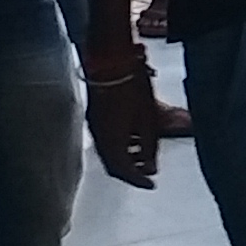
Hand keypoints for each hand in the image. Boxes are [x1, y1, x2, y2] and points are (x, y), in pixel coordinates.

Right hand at [86, 67, 166, 185]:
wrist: (110, 62)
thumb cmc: (130, 87)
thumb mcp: (147, 120)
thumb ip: (149, 146)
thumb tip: (152, 167)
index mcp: (111, 143)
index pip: (123, 171)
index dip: (138, 180)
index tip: (150, 184)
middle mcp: (99, 138)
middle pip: (113, 164)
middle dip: (130, 171)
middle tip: (145, 173)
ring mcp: (94, 127)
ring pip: (109, 152)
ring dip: (125, 158)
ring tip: (142, 157)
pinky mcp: (94, 117)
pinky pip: (105, 140)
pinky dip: (119, 145)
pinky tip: (132, 139)